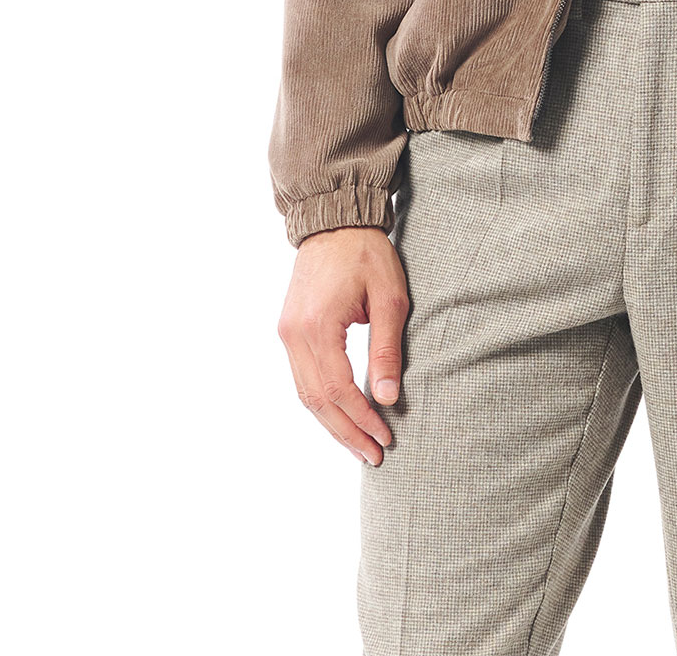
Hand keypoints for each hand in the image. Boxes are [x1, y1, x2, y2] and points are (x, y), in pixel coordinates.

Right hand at [277, 225, 407, 466]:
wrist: (335, 220)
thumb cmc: (366, 254)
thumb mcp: (389, 298)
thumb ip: (387, 348)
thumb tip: (388, 398)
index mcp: (318, 326)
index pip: (338, 389)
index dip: (362, 419)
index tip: (386, 439)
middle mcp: (294, 335)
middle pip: (317, 400)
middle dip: (347, 432)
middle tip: (374, 455)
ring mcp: (287, 334)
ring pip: (306, 394)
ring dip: (333, 423)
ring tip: (360, 445)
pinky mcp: (289, 331)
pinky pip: (303, 378)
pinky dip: (322, 402)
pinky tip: (342, 416)